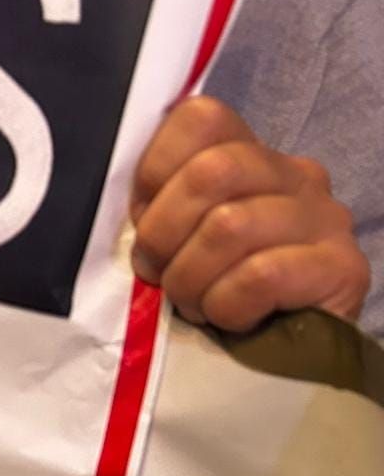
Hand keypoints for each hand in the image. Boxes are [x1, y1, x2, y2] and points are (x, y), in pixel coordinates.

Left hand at [130, 95, 369, 331]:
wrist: (282, 357)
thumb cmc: (214, 291)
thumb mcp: (175, 239)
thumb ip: (158, 208)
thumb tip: (130, 214)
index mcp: (248, 155)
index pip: (199, 118)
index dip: (153, 171)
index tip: (142, 220)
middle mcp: (294, 174)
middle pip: (209, 171)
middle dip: (162, 234)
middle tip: (157, 274)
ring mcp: (324, 218)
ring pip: (229, 226)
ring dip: (190, 279)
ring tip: (192, 304)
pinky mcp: (343, 268)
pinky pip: (261, 275)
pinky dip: (226, 305)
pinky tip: (229, 319)